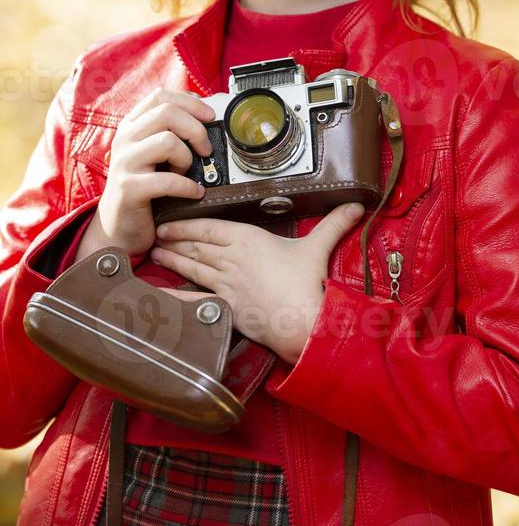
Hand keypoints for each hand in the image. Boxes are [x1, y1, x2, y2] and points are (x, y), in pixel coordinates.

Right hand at [87, 88, 214, 257]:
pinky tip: (194, 193)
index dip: (189, 101)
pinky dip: (188, 186)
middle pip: (167, 113)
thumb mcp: (153, 154)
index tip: (209, 115)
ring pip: (167, 142)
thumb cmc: (144, 187)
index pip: (160, 96)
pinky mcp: (129, 188)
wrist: (118, 227)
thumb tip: (205, 115)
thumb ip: (170, 132)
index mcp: (131, 125)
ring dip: (187, 158)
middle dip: (196, 129)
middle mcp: (124, 139)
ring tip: (187, 172)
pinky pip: (168, 180)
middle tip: (206, 150)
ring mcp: (124, 163)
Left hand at [151, 201, 365, 363]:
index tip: (172, 220)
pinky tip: (158, 297)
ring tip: (154, 254)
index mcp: (247, 238)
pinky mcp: (225, 306)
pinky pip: (194, 299)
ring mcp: (225, 283)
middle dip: (174, 238)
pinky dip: (174, 297)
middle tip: (155, 233)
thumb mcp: (318, 246)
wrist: (302, 321)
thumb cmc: (307, 282)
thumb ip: (334, 223)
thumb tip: (358, 205)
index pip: (210, 227)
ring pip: (192, 267)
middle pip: (196, 245)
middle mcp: (230, 258)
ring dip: (172, 260)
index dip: (188, 223)